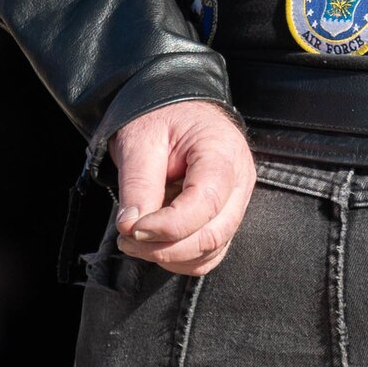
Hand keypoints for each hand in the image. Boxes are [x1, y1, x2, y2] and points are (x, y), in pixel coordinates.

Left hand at [111, 100, 255, 276]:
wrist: (175, 109)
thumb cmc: (160, 118)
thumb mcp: (141, 141)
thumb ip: (138, 184)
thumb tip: (131, 227)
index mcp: (222, 152)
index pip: (206, 203)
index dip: (167, 226)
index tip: (131, 228)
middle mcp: (239, 180)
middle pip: (213, 235)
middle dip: (165, 248)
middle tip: (127, 238)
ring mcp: (236, 201)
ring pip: (212, 250)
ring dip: (170, 256)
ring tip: (136, 237)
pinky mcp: (226, 216)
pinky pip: (209, 253)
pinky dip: (180, 257)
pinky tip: (155, 240)